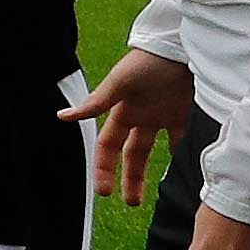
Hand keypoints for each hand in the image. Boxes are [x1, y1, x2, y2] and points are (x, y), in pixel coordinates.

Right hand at [61, 49, 195, 207]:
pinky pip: (186, 138)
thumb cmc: (149, 61)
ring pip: (157, 151)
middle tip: (131, 203)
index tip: (104, 192)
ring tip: (158, 195)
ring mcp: (165, 115)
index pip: (108, 146)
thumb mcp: (120, 82)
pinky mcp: (188, 113)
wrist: (185, 46)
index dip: (104, 167)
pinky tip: (188, 171)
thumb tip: (61, 117)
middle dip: (129, 178)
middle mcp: (142, 117)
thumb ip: (95, 103)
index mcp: (123, 111)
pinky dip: (186, 153)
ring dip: (155, 170)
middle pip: (132, 154)